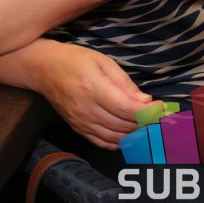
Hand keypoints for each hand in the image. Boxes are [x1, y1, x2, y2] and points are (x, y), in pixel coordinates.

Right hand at [36, 43, 155, 149]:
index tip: (162, 108)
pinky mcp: (78, 128)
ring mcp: (81, 122)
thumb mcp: (101, 61)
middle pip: (125, 126)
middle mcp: (87, 109)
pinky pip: (104, 143)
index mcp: (93, 88)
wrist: (41, 68)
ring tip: (147, 124)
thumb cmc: (73, 59)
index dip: (150, 113)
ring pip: (117, 137)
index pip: (128, 110)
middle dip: (147, 123)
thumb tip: (146, 102)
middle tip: (159, 117)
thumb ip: (124, 82)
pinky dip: (120, 142)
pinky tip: (128, 133)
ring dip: (136, 133)